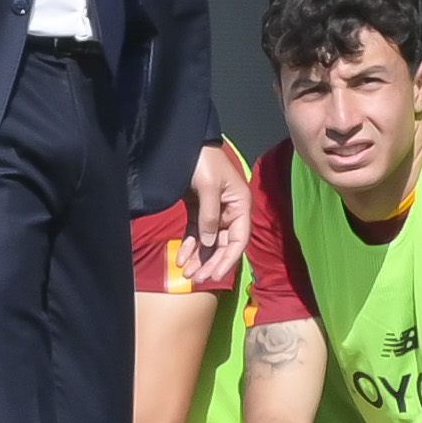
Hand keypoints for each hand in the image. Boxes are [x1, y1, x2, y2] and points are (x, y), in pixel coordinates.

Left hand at [185, 140, 250, 291]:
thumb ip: (209, 216)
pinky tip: (181, 259)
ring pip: (209, 242)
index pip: (239, 239)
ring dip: (199, 258)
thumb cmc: (202, 161)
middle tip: (197, 279)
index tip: (215, 275)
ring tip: (187, 274)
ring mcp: (215, 211)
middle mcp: (231, 211)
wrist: (183, 143)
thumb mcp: (207, 186)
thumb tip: (209, 244)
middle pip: (223, 244)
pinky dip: (190, 246)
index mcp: (240, 205)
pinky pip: (196, 233)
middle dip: (210, 263)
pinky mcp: (199, 209)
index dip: (228, 259)